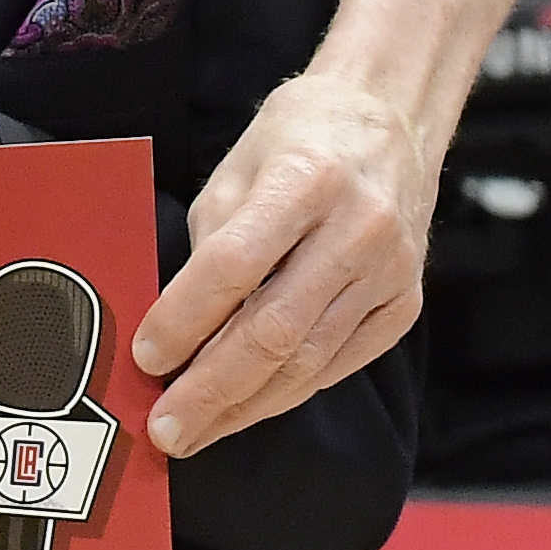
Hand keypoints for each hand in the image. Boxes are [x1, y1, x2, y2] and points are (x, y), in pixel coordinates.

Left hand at [130, 70, 432, 457]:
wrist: (391, 119)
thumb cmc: (301, 136)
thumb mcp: (238, 165)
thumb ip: (211, 241)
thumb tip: (176, 325)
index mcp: (307, 177)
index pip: (235, 264)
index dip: (185, 318)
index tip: (146, 356)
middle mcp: (358, 227)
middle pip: (274, 330)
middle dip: (212, 389)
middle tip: (166, 428)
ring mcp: (389, 271)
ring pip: (308, 361)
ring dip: (246, 406)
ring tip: (198, 430)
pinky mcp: (404, 304)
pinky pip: (337, 363)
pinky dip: (288, 391)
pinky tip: (249, 407)